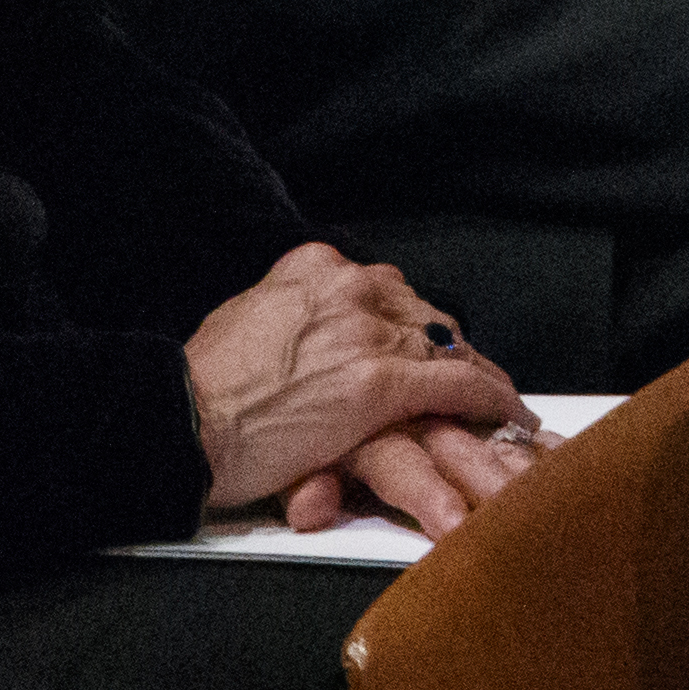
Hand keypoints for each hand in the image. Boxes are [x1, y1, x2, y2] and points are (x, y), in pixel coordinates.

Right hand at [186, 242, 534, 519]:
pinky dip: (492, 398)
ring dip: (478, 379)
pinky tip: (510, 413)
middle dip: (444, 353)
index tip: (423, 345)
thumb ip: (291, 314)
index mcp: (318, 267)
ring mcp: (370, 332)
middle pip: (422, 316)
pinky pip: (459, 384)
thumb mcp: (245, 319)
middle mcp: (351, 287)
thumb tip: (308, 325)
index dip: (411, 325)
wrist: (178, 422)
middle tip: (468, 379)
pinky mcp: (383, 382)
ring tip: (500, 400)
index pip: (388, 291)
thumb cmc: (197, 389)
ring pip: (448, 348)